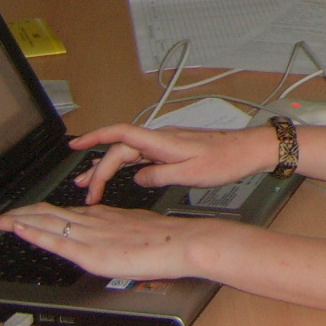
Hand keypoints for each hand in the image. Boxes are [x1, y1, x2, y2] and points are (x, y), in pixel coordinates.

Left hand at [0, 202, 226, 281]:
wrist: (185, 241)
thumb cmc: (172, 239)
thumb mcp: (141, 231)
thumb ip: (123, 232)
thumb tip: (114, 236)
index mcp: (106, 217)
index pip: (65, 213)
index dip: (41, 213)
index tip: (24, 214)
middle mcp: (94, 221)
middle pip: (49, 214)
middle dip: (21, 215)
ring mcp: (91, 235)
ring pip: (46, 224)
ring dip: (18, 222)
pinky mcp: (91, 251)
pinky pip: (55, 240)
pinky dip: (32, 234)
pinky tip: (17, 230)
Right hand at [68, 123, 274, 204]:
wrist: (250, 150)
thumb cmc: (226, 160)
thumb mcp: (191, 174)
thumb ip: (160, 175)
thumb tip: (138, 178)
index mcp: (163, 141)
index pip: (121, 134)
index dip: (95, 137)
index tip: (76, 146)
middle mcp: (162, 138)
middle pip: (120, 149)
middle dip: (98, 168)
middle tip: (85, 191)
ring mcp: (167, 143)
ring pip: (130, 153)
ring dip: (109, 167)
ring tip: (89, 184)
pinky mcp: (174, 150)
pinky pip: (143, 156)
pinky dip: (127, 166)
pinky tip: (121, 175)